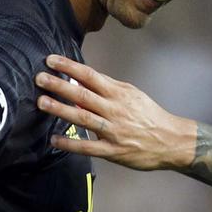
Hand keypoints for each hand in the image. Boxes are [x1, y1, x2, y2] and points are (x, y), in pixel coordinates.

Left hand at [34, 54, 196, 170]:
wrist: (171, 140)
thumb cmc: (149, 115)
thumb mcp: (131, 95)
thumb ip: (106, 88)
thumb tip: (79, 82)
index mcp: (119, 93)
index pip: (90, 76)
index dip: (69, 67)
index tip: (51, 60)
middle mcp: (115, 110)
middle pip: (83, 95)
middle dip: (59, 85)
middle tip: (39, 78)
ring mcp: (114, 131)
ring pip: (83, 118)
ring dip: (61, 109)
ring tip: (42, 102)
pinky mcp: (114, 151)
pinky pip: (88, 146)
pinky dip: (71, 143)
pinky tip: (54, 139)